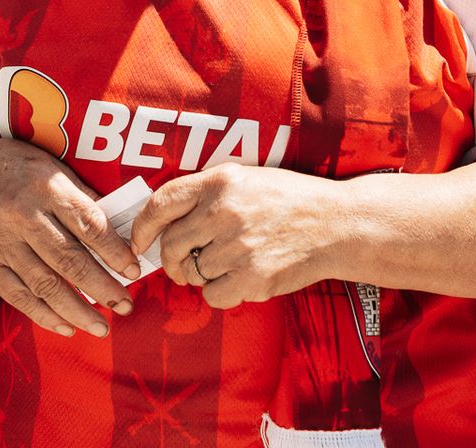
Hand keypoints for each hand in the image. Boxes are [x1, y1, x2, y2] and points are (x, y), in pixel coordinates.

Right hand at [0, 136, 137, 337]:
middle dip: (102, 287)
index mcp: (46, 186)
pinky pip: (17, 295)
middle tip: (126, 305)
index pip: (88, 224)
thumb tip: (121, 232)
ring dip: (76, 310)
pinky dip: (43, 315)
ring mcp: (0, 240)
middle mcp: (22, 214)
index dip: (114, 251)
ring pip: (44, 283)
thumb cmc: (17, 168)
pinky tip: (67, 327)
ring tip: (101, 327)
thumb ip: (82, 200)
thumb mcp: (53, 168)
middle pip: (69, 259)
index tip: (133, 271)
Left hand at [131, 165, 339, 309]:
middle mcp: (224, 211)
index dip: (142, 227)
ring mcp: (238, 246)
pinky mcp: (253, 277)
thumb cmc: (288, 200)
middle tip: (181, 264)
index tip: (139, 242)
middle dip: (170, 260)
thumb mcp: (246, 178)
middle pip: (170, 245)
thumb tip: (161, 223)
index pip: (160, 203)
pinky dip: (220, 293)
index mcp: (219, 181)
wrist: (336, 224)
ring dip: (202, 275)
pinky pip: (213, 296)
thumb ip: (205, 194)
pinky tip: (239, 279)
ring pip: (193, 272)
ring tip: (227, 264)